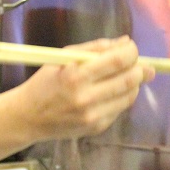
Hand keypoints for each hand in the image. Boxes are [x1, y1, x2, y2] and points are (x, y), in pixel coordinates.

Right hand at [19, 36, 155, 140]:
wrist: (28, 117)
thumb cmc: (45, 82)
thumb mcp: (64, 57)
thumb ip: (96, 48)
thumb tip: (125, 42)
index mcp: (76, 76)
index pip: (118, 61)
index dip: (132, 51)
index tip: (131, 48)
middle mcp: (87, 98)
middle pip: (130, 80)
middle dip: (140, 68)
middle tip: (139, 63)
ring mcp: (93, 116)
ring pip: (130, 96)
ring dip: (134, 84)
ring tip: (126, 76)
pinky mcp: (97, 128)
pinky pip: (120, 109)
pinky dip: (122, 97)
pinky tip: (112, 92)